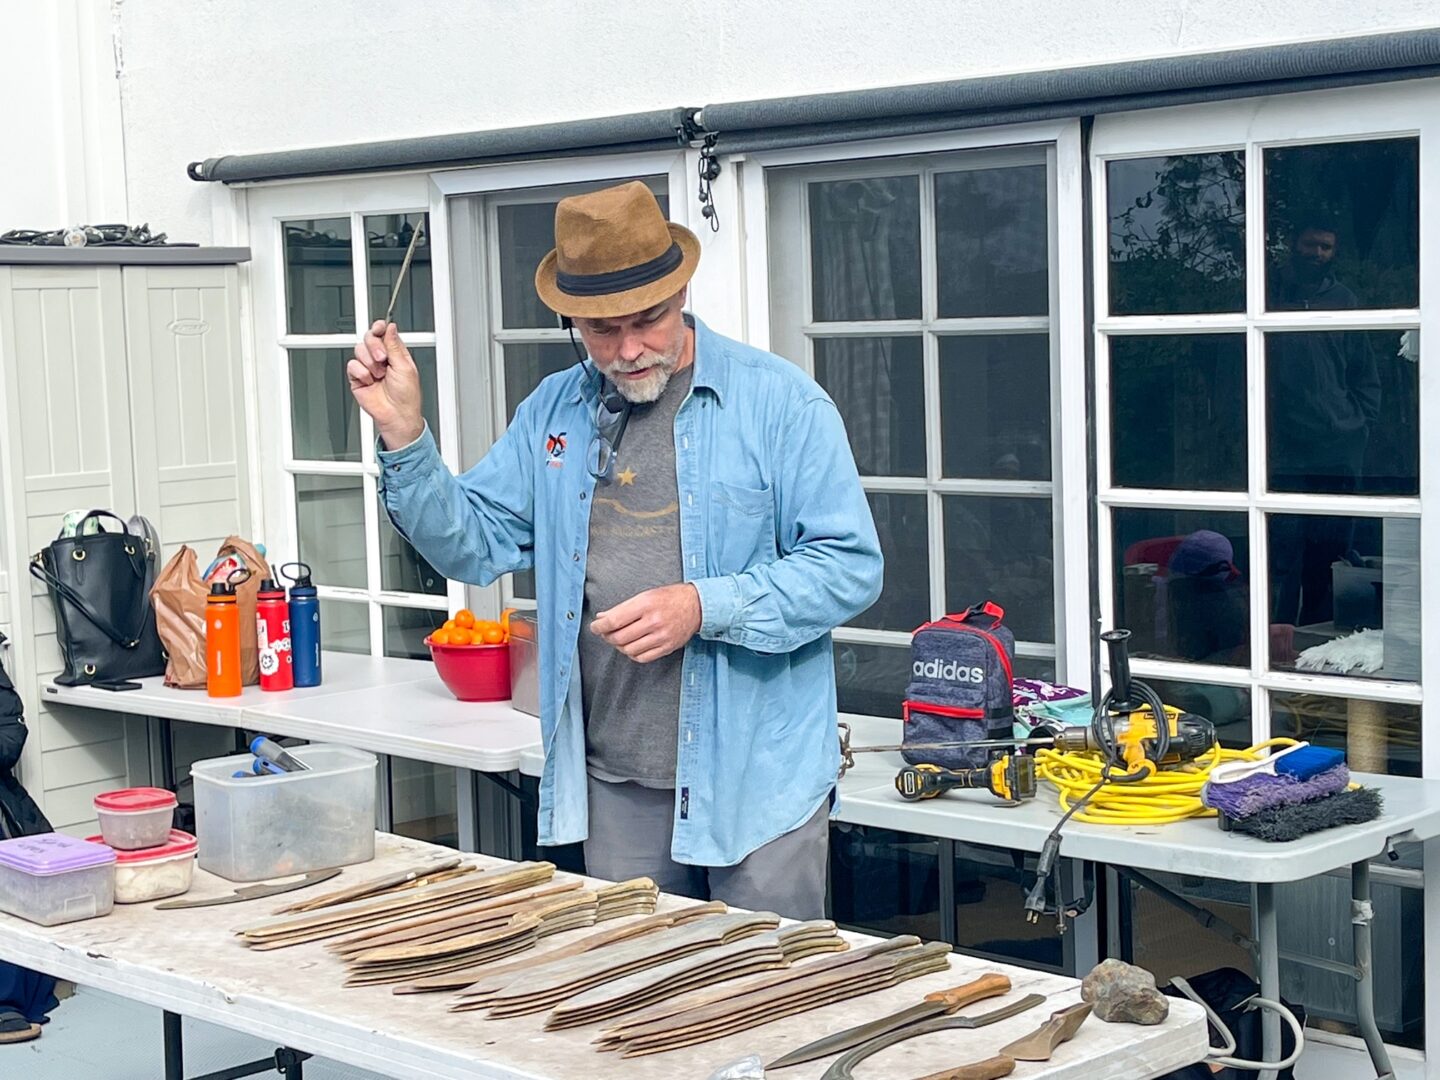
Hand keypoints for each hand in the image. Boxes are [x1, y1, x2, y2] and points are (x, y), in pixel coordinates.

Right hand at [349, 320, 424, 448]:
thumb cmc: (406, 396)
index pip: (384, 333)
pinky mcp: (357, 377)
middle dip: (375, 346)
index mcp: (395, 353)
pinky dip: (362, 373)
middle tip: (383, 358)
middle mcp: (381, 358)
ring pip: (359, 350)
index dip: (380, 328)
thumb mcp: (404, 366)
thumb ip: (395, 345)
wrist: (396, 415)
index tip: (379, 328)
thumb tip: (391, 327)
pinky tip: (370, 381)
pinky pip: (352, 365)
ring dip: (370, 362)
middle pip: (369, 338)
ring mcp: (368, 367)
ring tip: (379, 375)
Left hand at [590, 584, 700, 663]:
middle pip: (619, 637)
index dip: (600, 627)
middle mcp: (654, 621)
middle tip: (605, 633)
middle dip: (607, 636)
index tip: (595, 627)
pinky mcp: (667, 647)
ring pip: (629, 649)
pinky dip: (632, 654)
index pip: (614, 621)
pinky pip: (642, 657)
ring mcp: (661, 636)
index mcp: (646, 604)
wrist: (697, 605)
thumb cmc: (669, 598)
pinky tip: (632, 646)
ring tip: (619, 639)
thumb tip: (602, 617)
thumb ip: (623, 608)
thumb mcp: (645, 595)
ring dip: (619, 646)